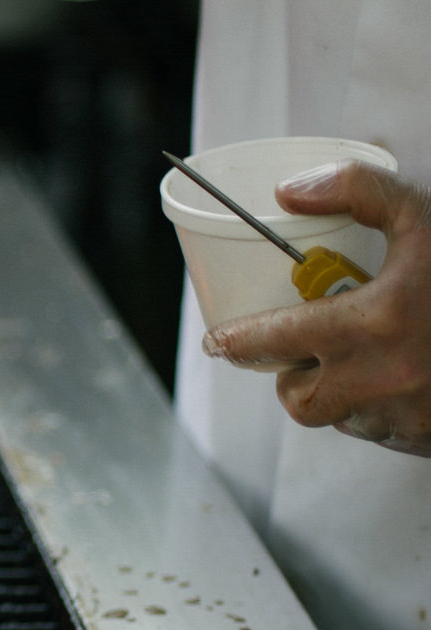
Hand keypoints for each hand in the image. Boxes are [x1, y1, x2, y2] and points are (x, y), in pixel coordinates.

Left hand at [203, 160, 430, 455]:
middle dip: (291, 380)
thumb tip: (288, 190)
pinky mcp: (430, 440)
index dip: (237, 343)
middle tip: (299, 355)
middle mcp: (381, 380)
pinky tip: (403, 379)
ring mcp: (408, 417)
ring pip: (341, 420)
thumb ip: (359, 190)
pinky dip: (382, 411)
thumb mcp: (428, 220)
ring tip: (359, 362)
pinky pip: (386, 434)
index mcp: (370, 326)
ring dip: (338, 396)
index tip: (220, 342)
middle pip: (298, 401)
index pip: (274, 341)